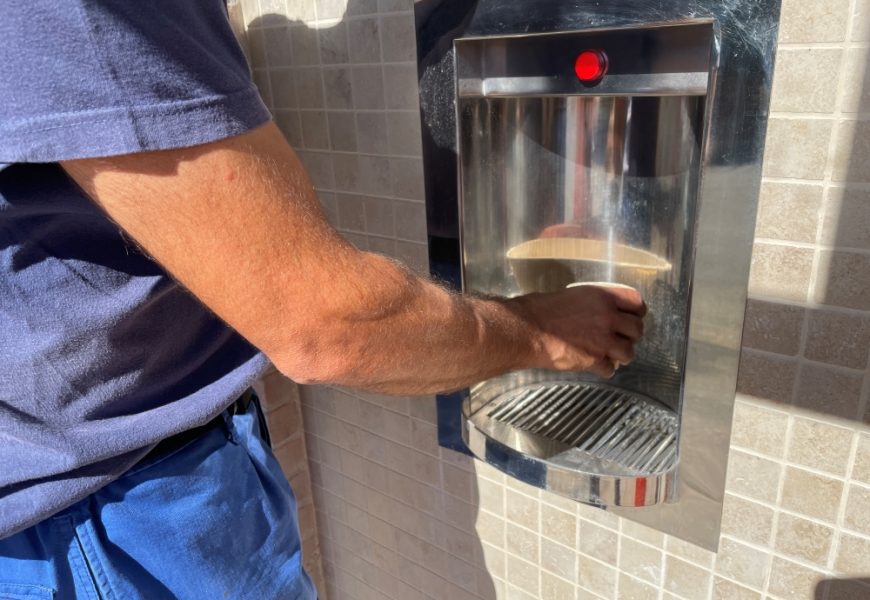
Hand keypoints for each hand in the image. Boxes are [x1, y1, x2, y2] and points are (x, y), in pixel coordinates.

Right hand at [509, 284, 646, 377]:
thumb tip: (596, 311)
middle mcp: (608, 317)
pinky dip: (603, 369)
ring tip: (609, 354)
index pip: (636, 302)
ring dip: (621, 354)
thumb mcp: (571, 295)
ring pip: (629, 352)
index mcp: (602, 297)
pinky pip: (610, 369)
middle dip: (630, 335)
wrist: (527, 330)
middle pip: (637, 329)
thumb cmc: (540, 309)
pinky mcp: (594, 360)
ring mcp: (602, 340)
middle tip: (620, 338)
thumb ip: (591, 304)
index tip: (633, 317)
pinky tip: (594, 365)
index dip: (637, 312)